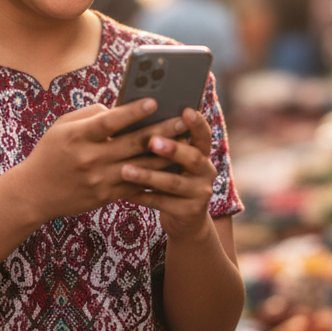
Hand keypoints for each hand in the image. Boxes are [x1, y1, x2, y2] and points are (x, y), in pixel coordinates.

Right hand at [13, 99, 188, 222]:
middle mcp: (89, 159)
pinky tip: (171, 165)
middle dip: (161, 131)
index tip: (155, 101)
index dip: (133, 111)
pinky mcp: (105, 196)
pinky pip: (135, 184)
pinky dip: (155, 174)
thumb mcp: (62, 127)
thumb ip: (91, 116)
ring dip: (165, 154)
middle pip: (132, 143)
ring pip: (140, 166)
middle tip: (183, 120)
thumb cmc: (50, 152)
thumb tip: (121, 110)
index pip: (109, 122)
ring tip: (185, 142)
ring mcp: (99, 180)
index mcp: (77, 137)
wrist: (34, 193)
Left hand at [120, 108, 217, 241]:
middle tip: (152, 141)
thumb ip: (165, 144)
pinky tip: (124, 193)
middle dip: (172, 149)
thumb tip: (138, 118)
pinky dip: (142, 197)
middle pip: (193, 157)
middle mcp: (206, 171)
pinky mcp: (189, 212)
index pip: (204, 135)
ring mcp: (200, 193)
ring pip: (173, 183)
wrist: (185, 219)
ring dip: (148, 176)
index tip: (186, 111)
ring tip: (125, 170)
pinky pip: (161, 203)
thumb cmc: (172, 178)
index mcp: (203, 153)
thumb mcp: (175, 161)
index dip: (197, 124)